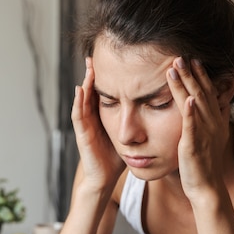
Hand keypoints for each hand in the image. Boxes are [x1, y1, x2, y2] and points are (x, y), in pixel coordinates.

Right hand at [71, 58, 124, 189]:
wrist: (105, 178)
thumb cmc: (116, 158)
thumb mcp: (128, 134)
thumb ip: (135, 120)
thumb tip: (154, 107)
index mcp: (103, 116)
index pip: (104, 91)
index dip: (107, 77)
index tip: (112, 60)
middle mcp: (92, 118)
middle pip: (92, 91)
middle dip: (93, 74)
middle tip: (95, 55)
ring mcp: (85, 125)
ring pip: (84, 99)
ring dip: (85, 83)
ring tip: (88, 67)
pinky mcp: (82, 134)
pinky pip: (79, 115)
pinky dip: (78, 102)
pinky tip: (80, 90)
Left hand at [166, 57, 228, 200]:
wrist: (206, 187)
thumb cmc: (204, 163)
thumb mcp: (210, 137)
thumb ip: (210, 119)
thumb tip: (213, 104)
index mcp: (214, 121)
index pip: (208, 92)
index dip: (201, 75)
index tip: (193, 58)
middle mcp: (212, 124)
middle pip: (201, 93)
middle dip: (191, 73)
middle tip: (181, 55)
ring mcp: (204, 134)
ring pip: (195, 104)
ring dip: (186, 85)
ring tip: (177, 68)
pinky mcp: (193, 146)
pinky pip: (192, 127)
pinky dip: (190, 112)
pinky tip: (187, 99)